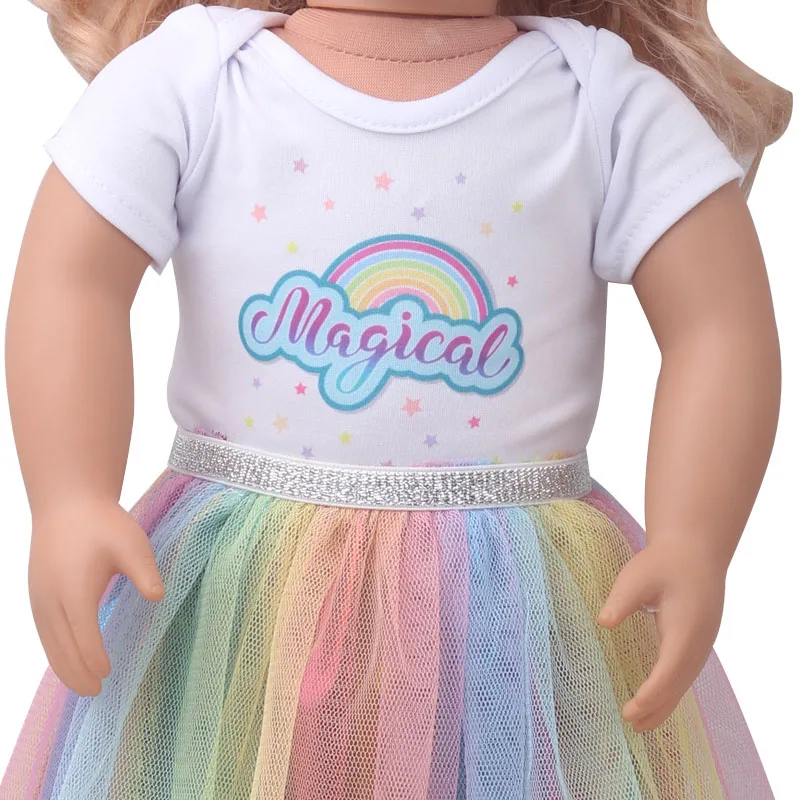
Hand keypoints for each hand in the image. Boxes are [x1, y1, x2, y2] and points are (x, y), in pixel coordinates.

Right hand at [28, 496, 163, 695]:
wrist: (67, 503)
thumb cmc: (103, 524)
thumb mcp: (131, 544)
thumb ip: (144, 572)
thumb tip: (158, 597)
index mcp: (74, 590)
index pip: (83, 635)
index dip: (94, 658)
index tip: (108, 674)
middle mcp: (50, 599)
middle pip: (61, 647)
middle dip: (77, 672)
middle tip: (96, 692)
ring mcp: (39, 598)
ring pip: (48, 642)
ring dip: (63, 666)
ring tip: (82, 686)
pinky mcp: (36, 594)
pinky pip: (43, 632)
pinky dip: (54, 650)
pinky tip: (66, 659)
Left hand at [597, 538, 725, 731]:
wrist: (695, 550)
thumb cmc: (663, 561)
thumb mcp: (637, 576)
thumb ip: (622, 600)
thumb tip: (603, 622)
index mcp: (686, 627)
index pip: (669, 669)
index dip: (652, 692)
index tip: (633, 708)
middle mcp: (699, 641)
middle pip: (679, 683)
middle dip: (656, 706)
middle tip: (631, 725)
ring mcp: (703, 642)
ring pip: (685, 682)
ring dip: (666, 704)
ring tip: (642, 725)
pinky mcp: (699, 640)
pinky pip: (686, 673)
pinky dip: (672, 690)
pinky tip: (658, 700)